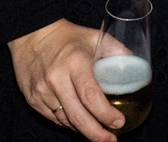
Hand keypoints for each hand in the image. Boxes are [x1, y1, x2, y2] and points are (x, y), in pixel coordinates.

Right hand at [7, 19, 121, 140]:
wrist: (32, 35)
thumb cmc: (67, 36)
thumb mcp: (95, 37)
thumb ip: (117, 51)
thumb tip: (136, 66)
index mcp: (75, 62)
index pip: (91, 95)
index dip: (105, 113)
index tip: (119, 122)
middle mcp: (56, 79)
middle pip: (78, 115)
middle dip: (96, 133)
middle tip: (110, 139)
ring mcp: (42, 91)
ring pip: (65, 120)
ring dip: (83, 130)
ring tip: (98, 132)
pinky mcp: (32, 99)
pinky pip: (53, 118)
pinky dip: (68, 123)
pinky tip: (80, 123)